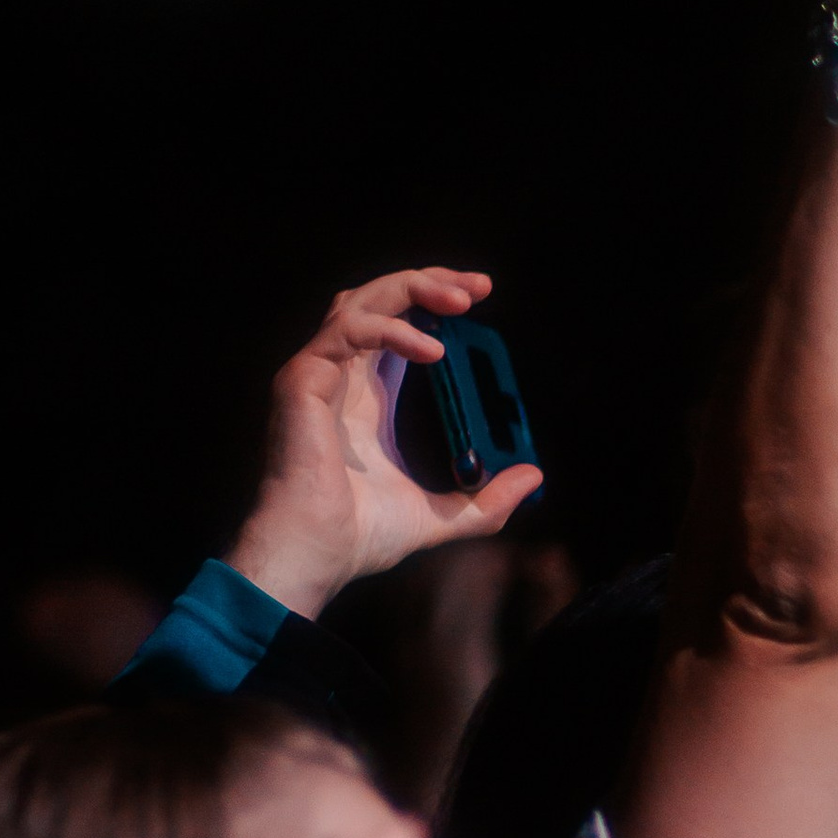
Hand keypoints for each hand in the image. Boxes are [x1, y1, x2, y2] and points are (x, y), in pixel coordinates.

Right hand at [227, 268, 542, 623]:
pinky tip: (434, 351)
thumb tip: (533, 477)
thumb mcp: (443, 516)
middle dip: (430, 282)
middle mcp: (341, 375)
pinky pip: (350, 331)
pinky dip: (394, 332)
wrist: (316, 554)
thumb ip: (487, 501)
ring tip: (462, 302)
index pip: (400, 326)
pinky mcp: (303, 379)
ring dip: (413, 290)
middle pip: (380, 299)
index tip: (479, 298)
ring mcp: (318, 372)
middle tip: (480, 288)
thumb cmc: (359, 537)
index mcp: (367, 397)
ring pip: (361, 300)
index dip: (435, 304)